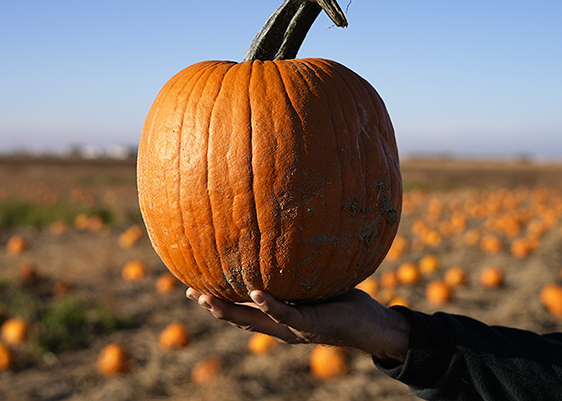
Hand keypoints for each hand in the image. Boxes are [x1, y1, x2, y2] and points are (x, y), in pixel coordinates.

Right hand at [186, 287, 409, 362]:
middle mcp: (280, 326)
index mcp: (279, 316)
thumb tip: (287, 234)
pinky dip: (268, 305)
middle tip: (189, 291)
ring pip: (253, 322)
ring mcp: (292, 328)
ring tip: (206, 298)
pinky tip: (254, 293)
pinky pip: (285, 314)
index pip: (243, 309)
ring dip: (229, 311)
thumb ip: (298, 268)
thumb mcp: (315, 282)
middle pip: (238, 319)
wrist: (372, 325)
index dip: (219, 299)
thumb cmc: (345, 300)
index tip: (195, 285)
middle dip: (213, 306)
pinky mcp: (308, 324)